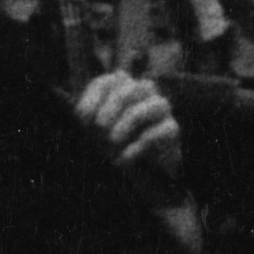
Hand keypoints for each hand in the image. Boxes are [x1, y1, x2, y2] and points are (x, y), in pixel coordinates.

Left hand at [73, 68, 183, 192]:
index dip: (93, 99)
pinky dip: (139, 146)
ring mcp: (160, 109)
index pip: (107, 83)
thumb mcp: (92, 134)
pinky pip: (161, 131)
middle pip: (132, 88)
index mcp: (120, 88)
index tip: (82, 120)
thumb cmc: (111, 146)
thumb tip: (85, 122)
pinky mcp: (172, 129)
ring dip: (129, 122)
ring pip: (154, 104)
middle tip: (99, 128)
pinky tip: (123, 159)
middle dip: (113, 107)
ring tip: (112, 141)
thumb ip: (87, 123)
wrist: (141, 170)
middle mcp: (143, 93)